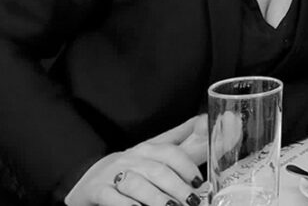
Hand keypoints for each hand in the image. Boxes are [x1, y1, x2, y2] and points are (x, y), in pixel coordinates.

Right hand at [65, 115, 207, 205]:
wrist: (90, 178)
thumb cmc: (132, 167)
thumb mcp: (155, 152)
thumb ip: (183, 140)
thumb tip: (206, 121)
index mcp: (148, 148)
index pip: (171, 153)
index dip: (187, 167)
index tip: (200, 183)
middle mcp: (131, 158)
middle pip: (158, 170)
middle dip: (178, 188)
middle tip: (191, 202)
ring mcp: (112, 174)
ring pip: (138, 184)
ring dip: (157, 198)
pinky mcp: (97, 190)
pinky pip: (112, 197)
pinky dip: (127, 205)